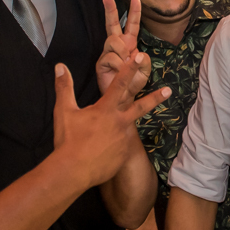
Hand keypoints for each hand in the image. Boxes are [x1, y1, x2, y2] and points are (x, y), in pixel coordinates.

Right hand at [52, 58, 168, 187]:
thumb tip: (60, 66)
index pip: (120, 84)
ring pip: (128, 129)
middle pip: (141, 106)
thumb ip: (64, 87)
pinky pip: (120, 147)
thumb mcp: (64, 111)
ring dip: (123, 129)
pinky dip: (113, 148)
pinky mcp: (123, 155)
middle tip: (169, 90)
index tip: (140, 58)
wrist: (73, 171)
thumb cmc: (68, 140)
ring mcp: (124, 139)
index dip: (130, 69)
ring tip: (109, 136)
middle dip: (155, 98)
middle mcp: (119, 122)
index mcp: (106, 109)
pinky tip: (100, 154)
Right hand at [96, 0, 149, 93]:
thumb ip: (145, 61)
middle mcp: (117, 47)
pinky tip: (119, 74)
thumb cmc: (132, 86)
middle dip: (110, 11)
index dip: (135, 12)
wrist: (121, 101)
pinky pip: (111, 58)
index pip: (132, 26)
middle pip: (112, 26)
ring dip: (123, 54)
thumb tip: (135, 54)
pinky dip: (119, 66)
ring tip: (125, 67)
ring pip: (114, 41)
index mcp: (129, 45)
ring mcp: (107, 54)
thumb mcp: (144, 72)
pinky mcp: (100, 64)